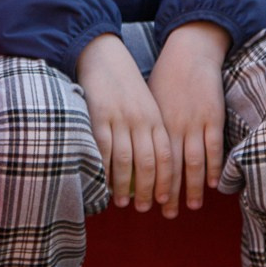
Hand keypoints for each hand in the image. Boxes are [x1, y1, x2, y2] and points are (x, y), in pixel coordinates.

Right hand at [76, 34, 170, 210]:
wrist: (103, 57)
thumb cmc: (125, 87)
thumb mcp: (146, 106)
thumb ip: (151, 131)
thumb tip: (153, 165)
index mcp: (156, 118)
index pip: (166, 155)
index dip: (166, 180)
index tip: (163, 200)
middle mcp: (141, 120)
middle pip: (148, 162)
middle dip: (147, 189)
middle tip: (143, 209)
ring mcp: (120, 119)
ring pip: (126, 160)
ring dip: (125, 185)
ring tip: (123, 202)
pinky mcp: (99, 117)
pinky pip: (103, 149)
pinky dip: (104, 170)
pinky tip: (103, 183)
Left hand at [147, 22, 228, 216]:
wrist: (189, 52)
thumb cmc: (165, 77)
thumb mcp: (147, 101)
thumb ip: (145, 127)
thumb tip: (132, 151)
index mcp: (154, 123)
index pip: (150, 161)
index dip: (149, 184)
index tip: (146, 202)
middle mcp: (172, 125)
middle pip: (170, 167)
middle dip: (168, 193)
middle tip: (165, 214)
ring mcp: (194, 122)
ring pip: (192, 162)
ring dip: (193, 187)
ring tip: (191, 207)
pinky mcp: (213, 116)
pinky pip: (213, 147)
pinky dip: (213, 167)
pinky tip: (212, 184)